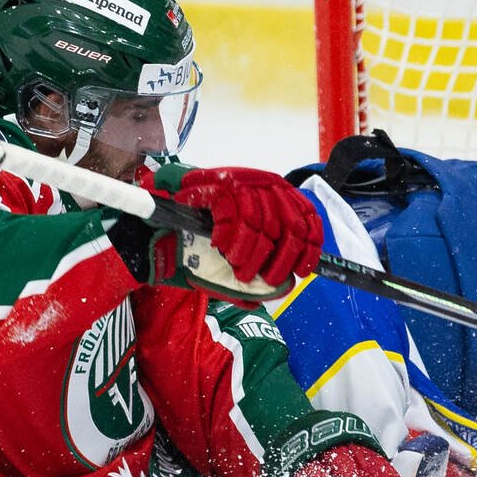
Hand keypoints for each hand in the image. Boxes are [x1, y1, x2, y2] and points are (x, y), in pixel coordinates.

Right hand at [168, 166, 322, 287]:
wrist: (168, 215)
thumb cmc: (209, 237)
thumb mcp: (238, 252)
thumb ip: (258, 267)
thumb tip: (274, 293)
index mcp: (280, 194)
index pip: (308, 219)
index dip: (308, 248)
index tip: (300, 272)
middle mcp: (267, 184)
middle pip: (287, 226)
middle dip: (276, 261)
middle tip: (261, 279)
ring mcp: (244, 182)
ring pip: (258, 224)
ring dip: (247, 253)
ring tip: (238, 268)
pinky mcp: (218, 185)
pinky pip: (230, 215)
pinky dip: (227, 237)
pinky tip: (220, 246)